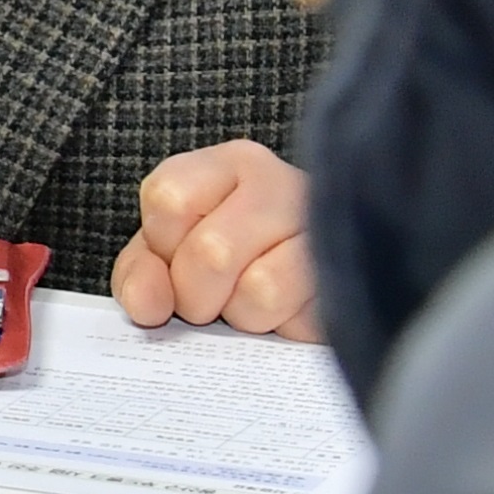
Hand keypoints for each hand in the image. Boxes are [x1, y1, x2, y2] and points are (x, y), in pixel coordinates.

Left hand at [115, 141, 321, 338]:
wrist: (328, 287)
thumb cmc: (229, 262)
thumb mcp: (167, 255)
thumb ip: (141, 274)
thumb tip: (147, 305)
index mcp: (228, 165)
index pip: (169, 198)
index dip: (161, 246)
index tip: (174, 258)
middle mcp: (281, 184)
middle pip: (212, 252)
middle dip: (197, 296)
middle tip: (211, 298)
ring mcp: (326, 229)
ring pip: (260, 290)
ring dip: (244, 315)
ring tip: (253, 303)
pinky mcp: (352, 279)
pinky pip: (303, 319)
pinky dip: (282, 328)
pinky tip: (287, 313)